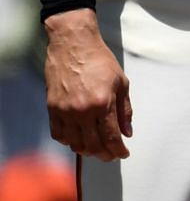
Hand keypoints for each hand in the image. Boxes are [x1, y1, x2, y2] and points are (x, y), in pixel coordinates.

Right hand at [44, 10, 131, 160]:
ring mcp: (64, 111)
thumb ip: (125, 110)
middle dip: (105, 154)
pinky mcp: (52, 108)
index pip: (111, 137)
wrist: (74, 45)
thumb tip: (127, 132)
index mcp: (103, 103)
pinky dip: (69, 141)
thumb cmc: (100, 61)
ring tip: (97, 148)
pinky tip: (78, 139)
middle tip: (111, 155)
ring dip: (87, 150)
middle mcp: (82, 111)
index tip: (123, 154)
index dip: (118, 150)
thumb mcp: (121, 83)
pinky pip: (58, 134)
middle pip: (93, 145)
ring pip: (75, 143)